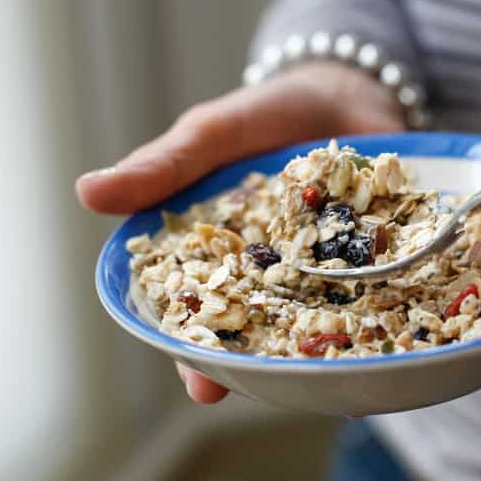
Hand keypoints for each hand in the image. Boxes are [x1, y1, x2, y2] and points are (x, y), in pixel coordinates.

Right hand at [76, 62, 403, 401]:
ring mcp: (333, 267)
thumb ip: (164, 167)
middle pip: (268, 331)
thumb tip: (87, 191)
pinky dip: (390, 310)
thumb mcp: (213, 135)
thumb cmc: (266, 115)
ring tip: (339, 379)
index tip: (201, 385)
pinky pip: (385, 289)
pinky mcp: (381, 255)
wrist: (346, 89)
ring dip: (331, 348)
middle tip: (276, 391)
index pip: (205, 314)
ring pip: (326, 321)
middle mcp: (279, 273)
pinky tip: (393, 338)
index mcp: (227, 255)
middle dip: (270, 364)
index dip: (199, 351)